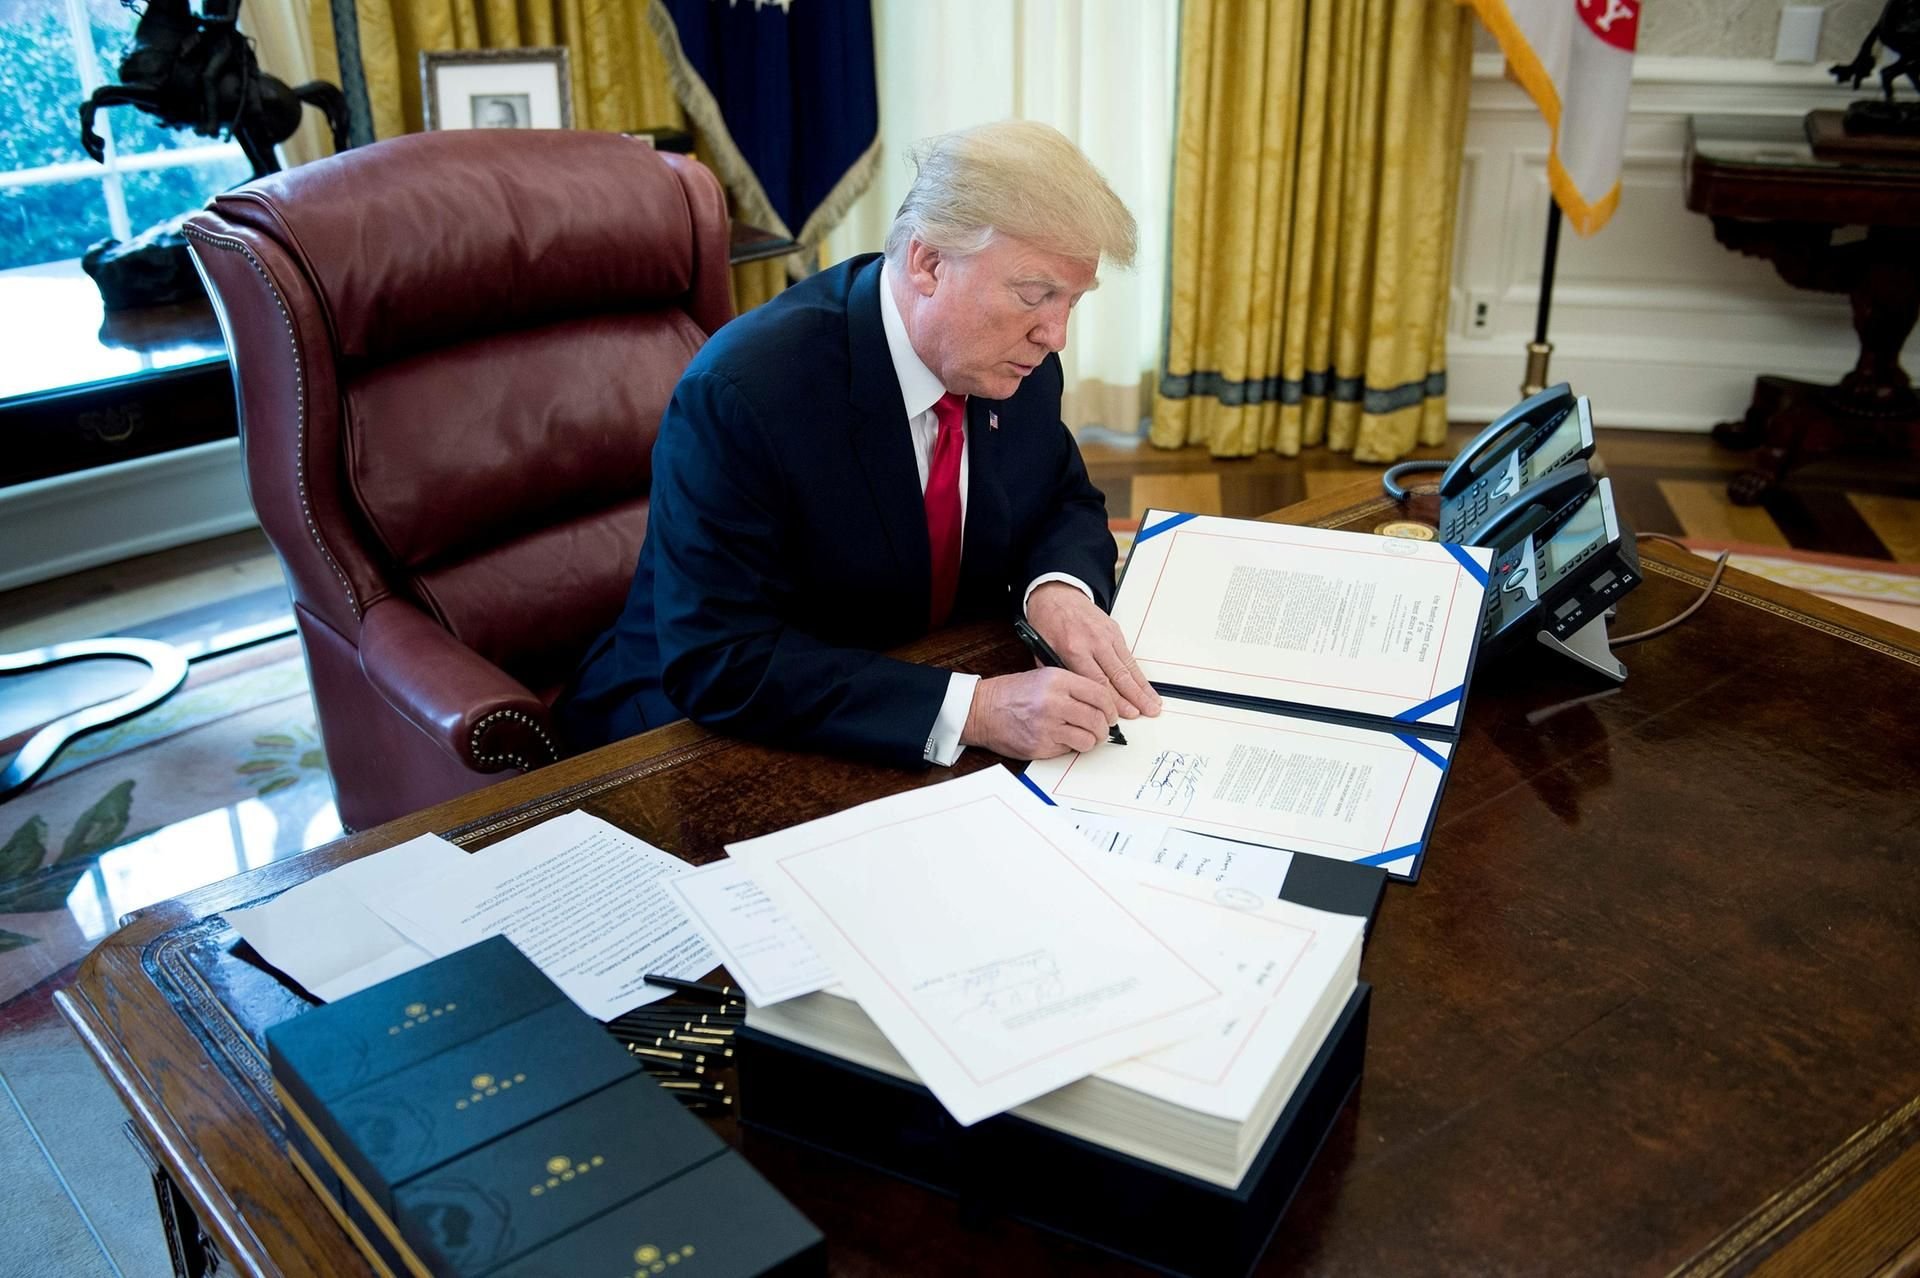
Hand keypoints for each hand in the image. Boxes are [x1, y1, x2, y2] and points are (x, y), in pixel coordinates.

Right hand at [960, 667, 1117, 758]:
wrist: (982, 710)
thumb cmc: (1012, 694)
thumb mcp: (1044, 677)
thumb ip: (1073, 687)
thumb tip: (1103, 704)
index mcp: (1057, 680)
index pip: (1100, 694)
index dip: (1111, 707)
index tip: (1111, 713)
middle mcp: (1054, 702)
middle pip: (1097, 719)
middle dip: (1105, 727)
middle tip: (1102, 729)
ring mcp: (1047, 726)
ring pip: (1088, 738)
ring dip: (1091, 740)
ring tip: (1085, 736)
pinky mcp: (1041, 746)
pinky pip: (1070, 750)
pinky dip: (1071, 747)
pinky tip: (1063, 739)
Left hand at [1024, 582, 1162, 720]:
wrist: (1056, 595)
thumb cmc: (1046, 623)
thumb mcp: (1042, 652)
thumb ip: (1060, 676)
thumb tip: (1078, 699)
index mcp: (1073, 649)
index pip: (1096, 682)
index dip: (1111, 702)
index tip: (1119, 717)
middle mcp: (1093, 642)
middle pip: (1117, 676)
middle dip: (1133, 698)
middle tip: (1145, 713)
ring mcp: (1106, 635)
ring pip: (1128, 666)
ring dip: (1142, 687)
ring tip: (1153, 704)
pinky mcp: (1115, 630)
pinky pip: (1129, 656)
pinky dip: (1138, 673)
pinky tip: (1145, 686)